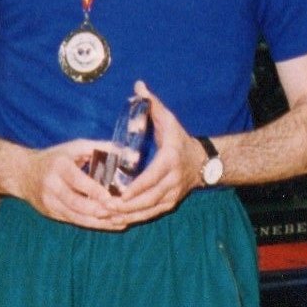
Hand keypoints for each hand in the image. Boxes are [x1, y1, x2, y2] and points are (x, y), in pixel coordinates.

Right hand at [15, 136, 136, 230]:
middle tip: (120, 213)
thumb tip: (130, 155)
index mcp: (58, 166)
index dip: (94, 191)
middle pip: (76, 203)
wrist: (24, 173)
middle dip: (98, 210)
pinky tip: (110, 224)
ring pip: (76, 217)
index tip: (111, 198)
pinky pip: (74, 221)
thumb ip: (101, 148)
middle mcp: (51, 186)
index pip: (77, 181)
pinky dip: (93, 224)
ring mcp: (49, 202)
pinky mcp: (51, 213)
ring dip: (99, 222)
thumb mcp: (75, 147)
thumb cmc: (57, 158)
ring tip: (120, 223)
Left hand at [106, 82, 207, 223]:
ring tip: (106, 215)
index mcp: (169, 161)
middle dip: (125, 206)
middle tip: (104, 207)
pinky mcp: (169, 204)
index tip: (118, 194)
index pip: (151, 178)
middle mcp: (172, 181)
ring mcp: (171, 195)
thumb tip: (138, 86)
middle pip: (147, 199)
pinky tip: (116, 220)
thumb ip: (152, 104)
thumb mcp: (169, 120)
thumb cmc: (180, 139)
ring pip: (147, 210)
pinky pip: (150, 214)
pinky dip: (133, 218)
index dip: (135, 188)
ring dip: (127, 215)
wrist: (202, 162)